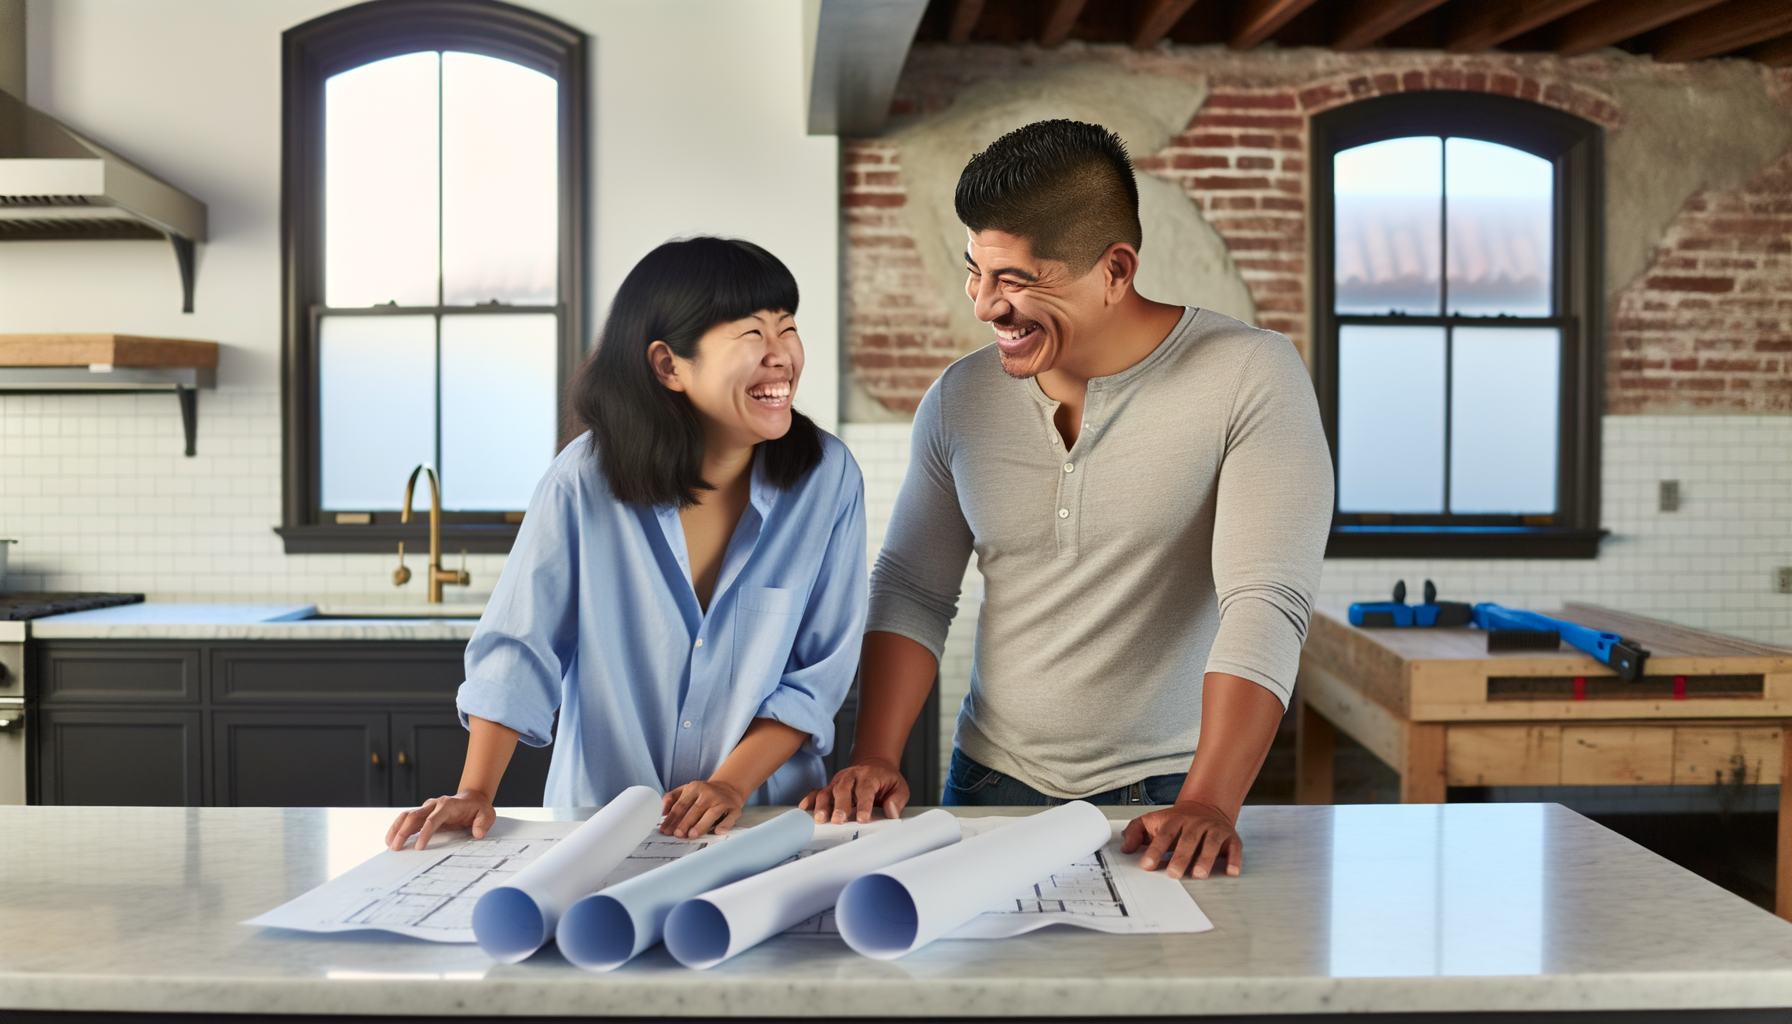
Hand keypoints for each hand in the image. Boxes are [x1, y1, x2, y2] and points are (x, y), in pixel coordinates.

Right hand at [385, 790, 495, 850]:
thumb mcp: (487, 814)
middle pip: (414, 816)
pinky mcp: (423, 814)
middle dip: (403, 832)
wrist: (473, 798)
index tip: (419, 847)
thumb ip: (483, 823)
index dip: (425, 833)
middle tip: (395, 848)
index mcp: (448, 805)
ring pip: (406, 816)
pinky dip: (398, 829)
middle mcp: (434, 805)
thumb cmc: (478, 808)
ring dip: (396, 829)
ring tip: (389, 845)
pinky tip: (392, 840)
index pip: (432, 819)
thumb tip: (478, 834)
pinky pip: (407, 820)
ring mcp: (427, 809)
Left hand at [661, 780, 746, 837]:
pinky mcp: (734, 809)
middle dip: (685, 822)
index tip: (665, 829)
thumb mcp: (687, 790)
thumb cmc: (704, 793)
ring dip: (701, 824)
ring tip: (692, 835)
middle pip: (695, 809)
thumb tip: (662, 811)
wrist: (729, 788)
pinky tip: (718, 831)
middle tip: (677, 834)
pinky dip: (724, 824)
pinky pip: (729, 817)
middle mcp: (709, 793)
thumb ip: (672, 798)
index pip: (681, 804)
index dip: (672, 818)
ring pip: (712, 813)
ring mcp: (722, 801)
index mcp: (695, 788)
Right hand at [798, 759, 907, 823]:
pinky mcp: (831, 786)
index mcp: (870, 776)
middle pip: (843, 790)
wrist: (876, 766)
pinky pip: (818, 791)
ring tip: (820, 819)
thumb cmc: (886, 780)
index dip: (864, 805)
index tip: (863, 819)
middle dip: (840, 806)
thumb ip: (897, 800)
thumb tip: (891, 811)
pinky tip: (804, 808)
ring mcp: (839, 781)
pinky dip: (810, 799)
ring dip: (822, 805)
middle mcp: (852, 776)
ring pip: (828, 791)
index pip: (865, 790)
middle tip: (838, 821)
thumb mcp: (899, 787)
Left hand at [1120, 800, 1241, 879]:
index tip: (1147, 865)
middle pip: (1188, 840)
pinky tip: (1231, 872)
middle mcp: (1196, 824)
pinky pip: (1234, 849)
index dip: (1155, 850)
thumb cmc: (1177, 821)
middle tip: (1174, 874)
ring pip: (1211, 844)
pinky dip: (1234, 860)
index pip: (1164, 835)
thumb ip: (1136, 832)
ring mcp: (1214, 830)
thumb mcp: (1153, 821)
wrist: (1206, 805)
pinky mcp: (1231, 838)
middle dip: (1181, 857)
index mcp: (1175, 821)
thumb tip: (1124, 847)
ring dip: (1206, 859)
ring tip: (1199, 874)